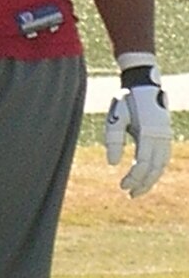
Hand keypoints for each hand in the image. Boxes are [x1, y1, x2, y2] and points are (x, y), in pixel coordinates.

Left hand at [105, 54, 171, 197]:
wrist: (143, 83)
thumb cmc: (126, 99)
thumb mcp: (115, 116)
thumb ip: (113, 139)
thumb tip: (111, 163)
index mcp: (148, 133)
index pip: (142, 165)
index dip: (134, 178)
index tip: (122, 187)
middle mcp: (160, 138)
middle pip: (154, 169)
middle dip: (143, 184)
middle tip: (130, 194)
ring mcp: (165, 136)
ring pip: (161, 166)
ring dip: (151, 180)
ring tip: (138, 189)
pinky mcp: (165, 135)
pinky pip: (164, 158)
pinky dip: (156, 170)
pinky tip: (147, 175)